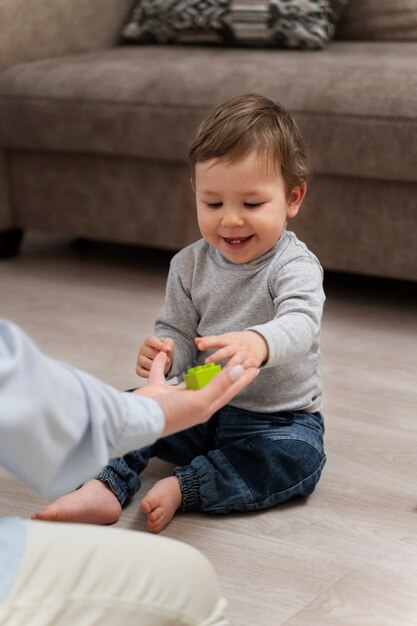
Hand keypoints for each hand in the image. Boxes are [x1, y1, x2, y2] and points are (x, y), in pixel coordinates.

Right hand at [134, 352, 259, 436]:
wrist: (140, 420)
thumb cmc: (172, 413)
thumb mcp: (200, 399)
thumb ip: (220, 383)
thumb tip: (241, 369)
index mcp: (204, 407)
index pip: (229, 390)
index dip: (243, 379)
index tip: (256, 368)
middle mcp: (191, 402)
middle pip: (213, 384)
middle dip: (226, 373)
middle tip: (238, 359)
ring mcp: (173, 397)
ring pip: (189, 380)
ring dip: (198, 370)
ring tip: (210, 360)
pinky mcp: (157, 390)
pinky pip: (160, 373)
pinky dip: (161, 363)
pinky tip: (164, 353)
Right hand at [136, 335, 173, 377]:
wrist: (163, 360)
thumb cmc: (165, 350)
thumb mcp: (169, 344)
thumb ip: (169, 344)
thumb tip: (168, 348)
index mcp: (149, 341)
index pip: (150, 340)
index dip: (158, 345)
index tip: (166, 350)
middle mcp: (142, 349)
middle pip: (149, 352)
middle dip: (159, 357)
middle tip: (168, 360)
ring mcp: (139, 359)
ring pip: (145, 362)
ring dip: (155, 365)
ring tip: (163, 365)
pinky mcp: (139, 368)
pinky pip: (140, 372)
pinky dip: (148, 373)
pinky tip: (156, 372)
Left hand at [195, 331, 267, 367]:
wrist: (259, 342)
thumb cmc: (236, 342)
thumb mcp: (224, 339)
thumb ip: (210, 341)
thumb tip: (196, 340)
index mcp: (229, 340)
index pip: (218, 340)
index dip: (208, 342)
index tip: (199, 346)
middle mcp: (237, 346)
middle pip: (227, 349)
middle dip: (218, 355)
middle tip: (206, 361)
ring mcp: (246, 353)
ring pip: (238, 358)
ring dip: (230, 364)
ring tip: (222, 371)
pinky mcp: (253, 361)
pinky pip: (249, 366)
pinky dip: (244, 370)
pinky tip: (236, 376)